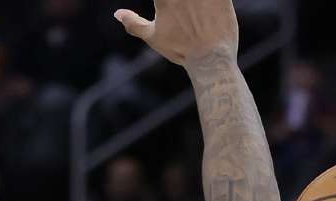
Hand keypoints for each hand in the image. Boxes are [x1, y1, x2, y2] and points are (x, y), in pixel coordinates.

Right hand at [114, 0, 237, 66]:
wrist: (211, 60)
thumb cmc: (181, 50)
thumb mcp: (153, 37)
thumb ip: (134, 23)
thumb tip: (117, 14)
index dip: (163, 0)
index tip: (166, 7)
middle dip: (183, 2)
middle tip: (183, 11)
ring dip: (196, 1)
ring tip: (196, 11)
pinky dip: (217, 0)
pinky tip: (210, 8)